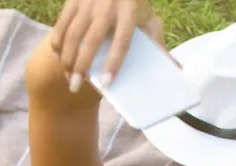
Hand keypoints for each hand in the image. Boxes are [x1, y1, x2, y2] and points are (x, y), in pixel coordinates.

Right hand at [50, 0, 165, 91]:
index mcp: (129, 11)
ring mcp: (87, 1)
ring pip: (72, 35)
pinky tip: (61, 59)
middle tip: (75, 87)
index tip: (107, 84)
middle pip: (91, 41)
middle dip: (81, 66)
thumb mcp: (149, 18)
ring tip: (68, 78)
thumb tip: (177, 69)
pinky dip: (58, 45)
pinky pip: (61, 26)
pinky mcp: (73, 0)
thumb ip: (158, 42)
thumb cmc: (135, 4)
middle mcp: (108, 5)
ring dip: (67, 59)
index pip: (121, 42)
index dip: (114, 64)